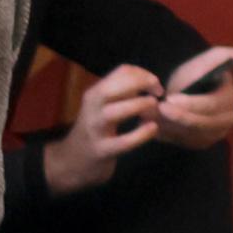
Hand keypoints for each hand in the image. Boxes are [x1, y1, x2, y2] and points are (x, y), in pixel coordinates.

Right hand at [40, 64, 164, 195]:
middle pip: (115, 86)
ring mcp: (95, 129)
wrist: (74, 160)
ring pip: (115, 111)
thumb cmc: (95, 130)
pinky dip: (141, 134)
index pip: (122, 71)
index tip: (155, 85)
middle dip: (141, 84)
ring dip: (139, 105)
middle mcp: (92, 108)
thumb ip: (120, 92)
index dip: (144, 74)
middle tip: (158, 92)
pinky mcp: (102, 150)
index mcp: (95, 94)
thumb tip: (144, 80)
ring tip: (154, 106)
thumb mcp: (101, 105)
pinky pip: (123, 141)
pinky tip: (152, 128)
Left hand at [155, 44, 232, 147]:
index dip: (191, 104)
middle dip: (178, 117)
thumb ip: (229, 54)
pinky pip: (185, 143)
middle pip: (202, 124)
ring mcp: (216, 133)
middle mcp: (227, 119)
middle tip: (157, 109)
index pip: (212, 105)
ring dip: (170, 126)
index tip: (169, 99)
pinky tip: (155, 124)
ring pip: (192, 136)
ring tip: (150, 116)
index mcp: (230, 98)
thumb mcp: (212, 58)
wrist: (184, 88)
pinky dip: (169, 134)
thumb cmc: (197, 72)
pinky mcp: (202, 142)